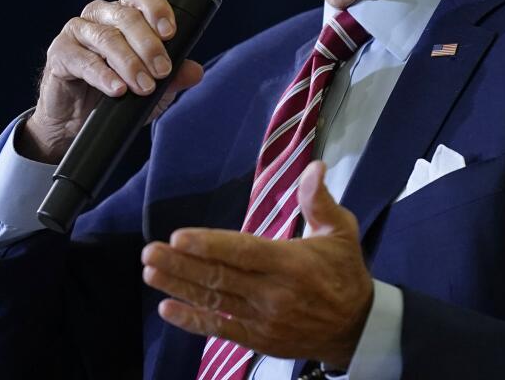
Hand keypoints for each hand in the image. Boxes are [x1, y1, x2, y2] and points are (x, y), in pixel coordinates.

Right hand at [21, 0, 204, 162]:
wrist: (79, 121)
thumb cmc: (119, 94)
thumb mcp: (154, 88)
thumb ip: (175, 77)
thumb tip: (195, 71)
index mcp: (127, 14)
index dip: (157, 8)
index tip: (171, 33)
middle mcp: (102, 16)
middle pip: (127, 17)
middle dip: (149, 46)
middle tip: (162, 71)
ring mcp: (78, 32)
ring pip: (106, 37)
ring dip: (129, 63)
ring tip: (144, 86)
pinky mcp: (59, 53)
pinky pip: (81, 59)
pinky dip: (102, 75)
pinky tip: (117, 89)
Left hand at [141, 161, 373, 368]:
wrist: (355, 326)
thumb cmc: (344, 272)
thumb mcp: (341, 231)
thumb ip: (320, 200)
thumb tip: (315, 166)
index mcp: (291, 263)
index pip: (244, 252)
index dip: (209, 245)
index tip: (178, 237)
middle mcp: (273, 293)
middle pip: (220, 276)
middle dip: (181, 264)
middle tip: (150, 252)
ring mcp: (262, 319)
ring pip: (214, 300)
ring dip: (178, 286)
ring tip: (150, 272)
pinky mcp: (257, 339)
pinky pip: (219, 328)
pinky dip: (192, 319)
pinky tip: (168, 308)